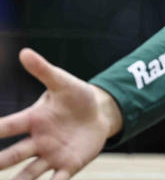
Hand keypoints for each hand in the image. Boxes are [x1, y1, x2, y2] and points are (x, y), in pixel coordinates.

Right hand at [0, 49, 122, 179]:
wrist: (100, 114)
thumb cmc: (77, 97)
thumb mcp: (64, 82)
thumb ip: (44, 70)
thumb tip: (24, 52)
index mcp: (33, 120)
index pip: (8, 126)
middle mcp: (37, 141)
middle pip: (13, 155)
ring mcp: (51, 155)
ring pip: (29, 173)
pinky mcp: (68, 165)